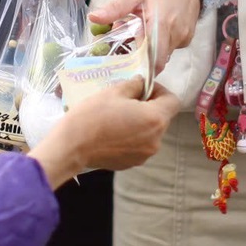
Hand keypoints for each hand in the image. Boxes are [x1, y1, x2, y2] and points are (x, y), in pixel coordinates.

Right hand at [30, 80, 181, 186]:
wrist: (71, 146)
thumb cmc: (93, 115)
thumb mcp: (114, 91)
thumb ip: (135, 85)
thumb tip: (142, 83)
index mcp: (155, 119)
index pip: (173, 101)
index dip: (161, 91)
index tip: (143, 89)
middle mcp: (156, 140)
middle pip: (162, 118)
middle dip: (149, 107)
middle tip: (127, 101)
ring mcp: (145, 154)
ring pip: (150, 132)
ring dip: (140, 122)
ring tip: (118, 117)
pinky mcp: (132, 163)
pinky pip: (139, 145)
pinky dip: (132, 137)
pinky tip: (112, 132)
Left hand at [90, 0, 200, 72]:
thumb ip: (115, 8)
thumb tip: (93, 18)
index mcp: (161, 24)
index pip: (153, 61)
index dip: (140, 66)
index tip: (128, 61)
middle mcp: (176, 34)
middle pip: (156, 58)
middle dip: (142, 53)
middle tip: (133, 35)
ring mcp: (185, 37)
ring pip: (164, 53)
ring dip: (152, 46)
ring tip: (146, 25)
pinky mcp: (189, 36)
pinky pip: (172, 46)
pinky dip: (163, 41)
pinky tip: (159, 25)